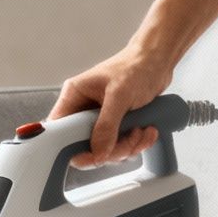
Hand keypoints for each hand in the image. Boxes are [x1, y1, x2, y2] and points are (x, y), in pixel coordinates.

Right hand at [50, 43, 175, 168]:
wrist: (158, 61)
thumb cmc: (136, 66)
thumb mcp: (119, 95)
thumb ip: (106, 126)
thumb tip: (98, 153)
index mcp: (75, 96)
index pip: (59, 130)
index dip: (72, 147)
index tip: (93, 155)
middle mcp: (84, 108)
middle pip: (85, 146)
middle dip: (110, 149)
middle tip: (127, 140)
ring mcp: (100, 118)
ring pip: (105, 150)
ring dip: (127, 146)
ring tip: (140, 129)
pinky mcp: (116, 124)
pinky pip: (121, 146)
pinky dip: (137, 143)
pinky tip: (146, 129)